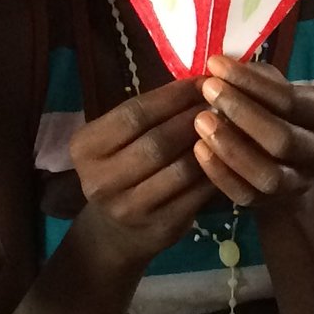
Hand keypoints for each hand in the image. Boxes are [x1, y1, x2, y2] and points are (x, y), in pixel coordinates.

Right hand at [68, 80, 213, 266]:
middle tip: (222, 102)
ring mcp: (129, 208)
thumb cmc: (122, 170)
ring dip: (210, 145)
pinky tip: (227, 156)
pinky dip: (216, 171)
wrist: (116, 232)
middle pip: (157, 142)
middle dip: (194, 118)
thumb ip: (146, 115)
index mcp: (86, 148)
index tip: (201, 81)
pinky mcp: (159, 228)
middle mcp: (100, 180)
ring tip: (228, 127)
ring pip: (181, 169)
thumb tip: (198, 82)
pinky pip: (196, 194)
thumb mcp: (117, 140)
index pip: (134, 114)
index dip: (172, 96)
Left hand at [191, 55, 313, 214]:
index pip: (291, 100)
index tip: (215, 64)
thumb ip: (255, 76)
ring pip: (268, 174)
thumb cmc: (274, 109)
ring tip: (200, 120)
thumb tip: (221, 68)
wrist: (283, 156)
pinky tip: (199, 149)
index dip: (251, 83)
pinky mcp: (273, 203)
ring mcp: (300, 182)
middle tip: (207, 90)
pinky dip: (220, 173)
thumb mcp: (273, 86)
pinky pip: (246, 195)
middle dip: (241, 113)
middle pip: (283, 139)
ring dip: (230, 147)